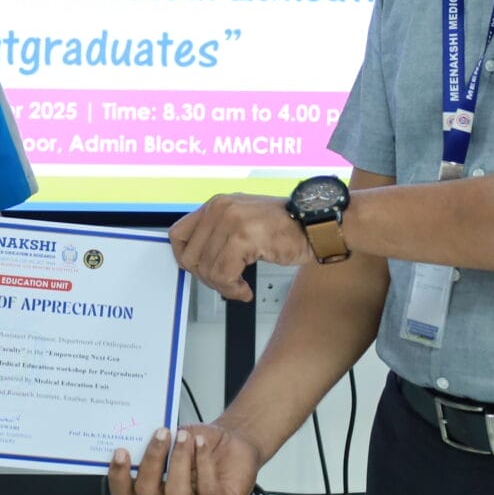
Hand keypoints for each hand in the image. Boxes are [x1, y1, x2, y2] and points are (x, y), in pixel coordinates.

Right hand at [106, 420, 260, 494]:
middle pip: (147, 492)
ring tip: (185, 437)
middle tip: (161, 434)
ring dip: (179, 459)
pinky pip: (207, 492)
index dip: (118, 478)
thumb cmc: (201, 443)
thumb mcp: (174, 437)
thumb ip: (158, 441)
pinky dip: (203, 464)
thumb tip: (144, 431)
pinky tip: (202, 445)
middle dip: (153, 460)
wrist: (233, 442)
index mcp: (152, 490)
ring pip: (176, 494)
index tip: (121, 451)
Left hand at [169, 193, 313, 300]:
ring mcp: (230, 221)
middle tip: (226, 284)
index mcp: (216, 204)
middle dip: (206, 279)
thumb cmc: (285, 227)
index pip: (177, 234)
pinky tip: (245, 290)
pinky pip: (223, 275)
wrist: (316, 225)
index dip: (184, 259)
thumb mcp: (243, 221)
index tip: (199, 271)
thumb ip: (218, 234)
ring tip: (239, 288)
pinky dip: (233, 290)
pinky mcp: (243, 237)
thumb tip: (195, 260)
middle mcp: (219, 209)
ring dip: (223, 288)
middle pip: (190, 257)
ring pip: (206, 270)